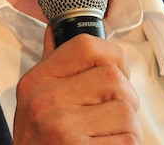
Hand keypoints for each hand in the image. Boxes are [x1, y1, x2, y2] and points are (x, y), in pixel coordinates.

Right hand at [13, 26, 141, 143]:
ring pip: (127, 113)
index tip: (118, 73)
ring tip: (111, 136)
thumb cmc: (39, 140)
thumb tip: (55, 30)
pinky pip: (128, 142)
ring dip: (130, 129)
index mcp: (37, 81)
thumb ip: (51, 66)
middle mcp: (46, 101)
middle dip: (126, 98)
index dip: (113, 56)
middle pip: (114, 78)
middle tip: (116, 113)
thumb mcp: (33, 99)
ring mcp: (63, 129)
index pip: (87, 46)